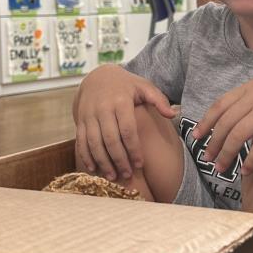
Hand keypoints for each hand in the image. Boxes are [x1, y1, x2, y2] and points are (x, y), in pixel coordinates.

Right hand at [73, 65, 173, 181]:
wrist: (98, 76)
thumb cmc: (126, 85)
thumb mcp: (144, 86)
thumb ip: (159, 100)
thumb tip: (172, 114)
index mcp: (120, 101)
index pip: (128, 129)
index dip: (133, 149)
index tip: (140, 164)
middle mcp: (102, 108)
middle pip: (110, 139)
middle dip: (119, 159)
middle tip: (127, 174)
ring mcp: (89, 115)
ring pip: (94, 142)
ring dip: (102, 162)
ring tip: (112, 177)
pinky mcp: (79, 120)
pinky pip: (80, 141)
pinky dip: (85, 156)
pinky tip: (92, 169)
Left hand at [192, 72, 252, 175]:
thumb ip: (250, 98)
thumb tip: (232, 117)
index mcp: (250, 88)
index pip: (220, 106)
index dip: (206, 122)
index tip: (196, 137)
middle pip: (226, 123)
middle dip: (213, 143)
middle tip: (207, 159)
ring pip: (238, 135)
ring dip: (227, 154)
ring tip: (221, 169)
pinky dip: (251, 159)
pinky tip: (246, 170)